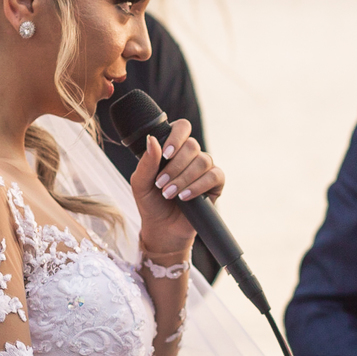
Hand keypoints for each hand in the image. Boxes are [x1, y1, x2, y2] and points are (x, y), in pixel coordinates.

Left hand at [130, 120, 224, 253]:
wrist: (163, 228)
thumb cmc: (151, 203)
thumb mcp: (141, 183)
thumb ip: (146, 162)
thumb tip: (152, 139)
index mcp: (173, 148)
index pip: (182, 127)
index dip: (176, 136)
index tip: (165, 154)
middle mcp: (191, 155)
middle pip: (192, 145)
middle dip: (175, 166)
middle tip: (161, 184)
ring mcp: (205, 168)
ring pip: (203, 160)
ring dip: (184, 178)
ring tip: (170, 194)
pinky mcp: (216, 183)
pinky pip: (214, 175)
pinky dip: (198, 186)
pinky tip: (185, 197)